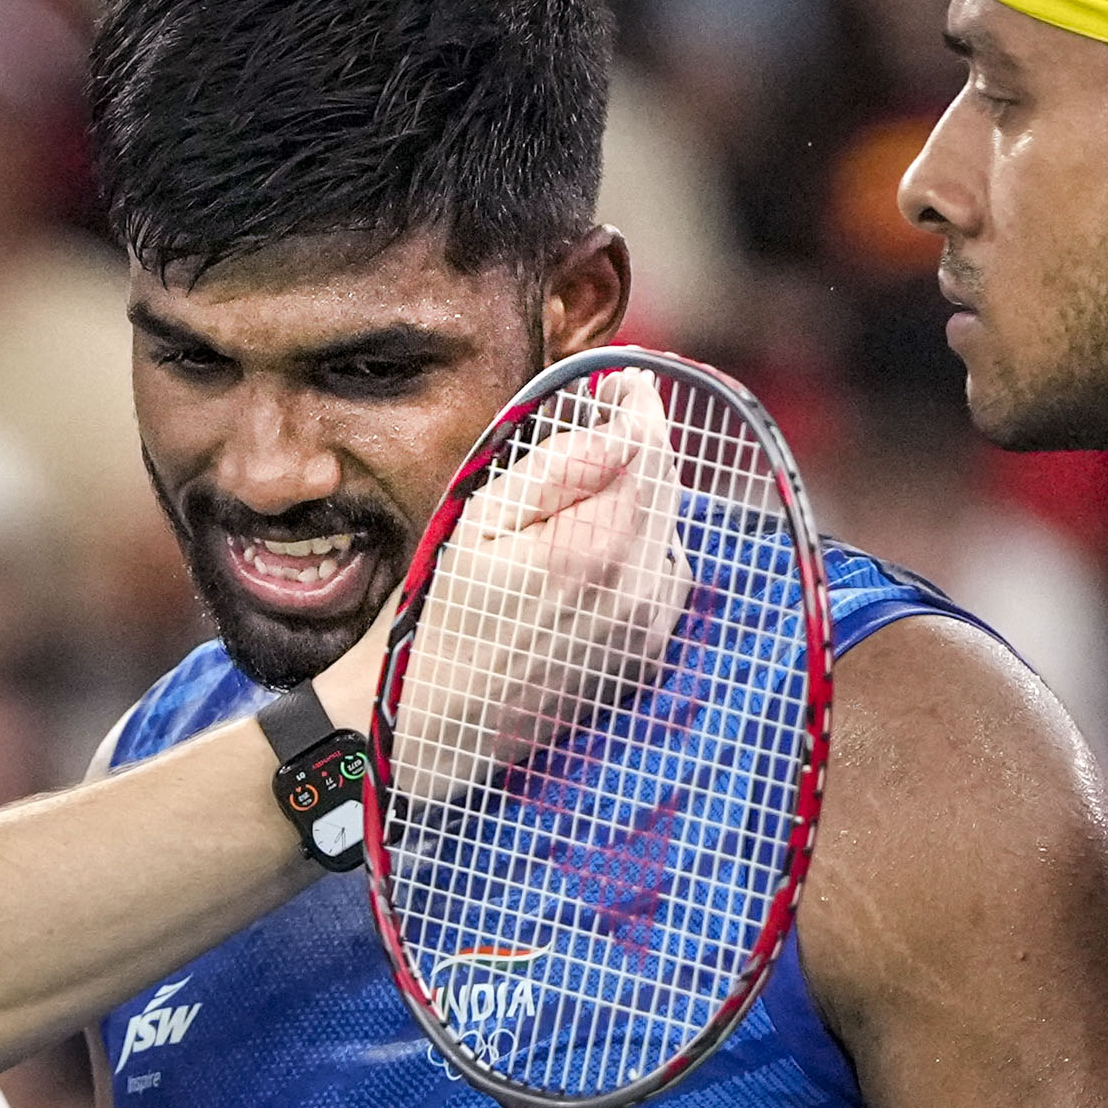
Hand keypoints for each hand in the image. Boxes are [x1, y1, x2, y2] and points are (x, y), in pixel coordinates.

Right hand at [385, 367, 686, 799]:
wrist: (437, 727)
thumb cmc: (443, 618)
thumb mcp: (477, 523)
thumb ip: (555, 467)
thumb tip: (622, 421)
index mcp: (595, 548)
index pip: (646, 449)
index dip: (637, 405)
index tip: (622, 380)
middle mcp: (638, 590)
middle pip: (666, 487)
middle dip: (640, 448)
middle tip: (607, 419)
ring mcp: (648, 630)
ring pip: (670, 533)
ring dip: (642, 502)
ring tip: (592, 492)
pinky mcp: (646, 659)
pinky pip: (664, 582)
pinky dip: (643, 553)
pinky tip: (597, 553)